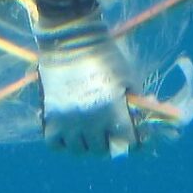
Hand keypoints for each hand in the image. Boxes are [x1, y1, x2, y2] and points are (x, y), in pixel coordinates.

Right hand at [35, 12, 136, 157]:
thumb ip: (136, 103)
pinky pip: (55, 144)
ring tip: (89, 133)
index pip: (126, 143)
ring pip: (78, 151)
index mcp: (111, 110)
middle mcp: (89, 120)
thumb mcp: (129, 78)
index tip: (132, 137)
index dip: (133, 142)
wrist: (72, 41)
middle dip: (110, 143)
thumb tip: (143, 123)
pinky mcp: (50, 116)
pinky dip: (63, 142)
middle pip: (102, 150)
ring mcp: (67, 120)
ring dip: (87, 145)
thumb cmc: (106, 57)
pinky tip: (70, 132)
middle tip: (110, 133)